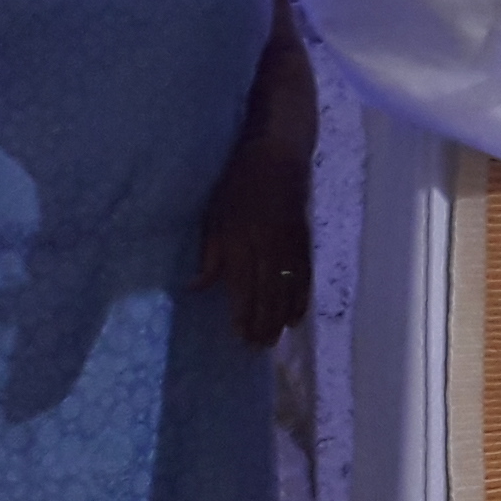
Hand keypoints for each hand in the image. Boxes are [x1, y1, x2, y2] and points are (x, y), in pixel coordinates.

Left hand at [194, 146, 314, 348]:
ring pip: (287, 289)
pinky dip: (302, 299)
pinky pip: (305, 276)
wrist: (278, 153)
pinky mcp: (305, 240)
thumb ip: (209, 253)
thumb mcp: (213, 214)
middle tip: (258, 347)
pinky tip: (297, 317)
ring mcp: (289, 244)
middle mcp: (266, 246)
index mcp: (239, 239)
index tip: (239, 336)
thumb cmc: (237, 183)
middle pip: (267, 293)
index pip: (242, 285)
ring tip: (274, 338)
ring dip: (281, 317)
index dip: (243, 314)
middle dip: (263, 323)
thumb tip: (195, 287)